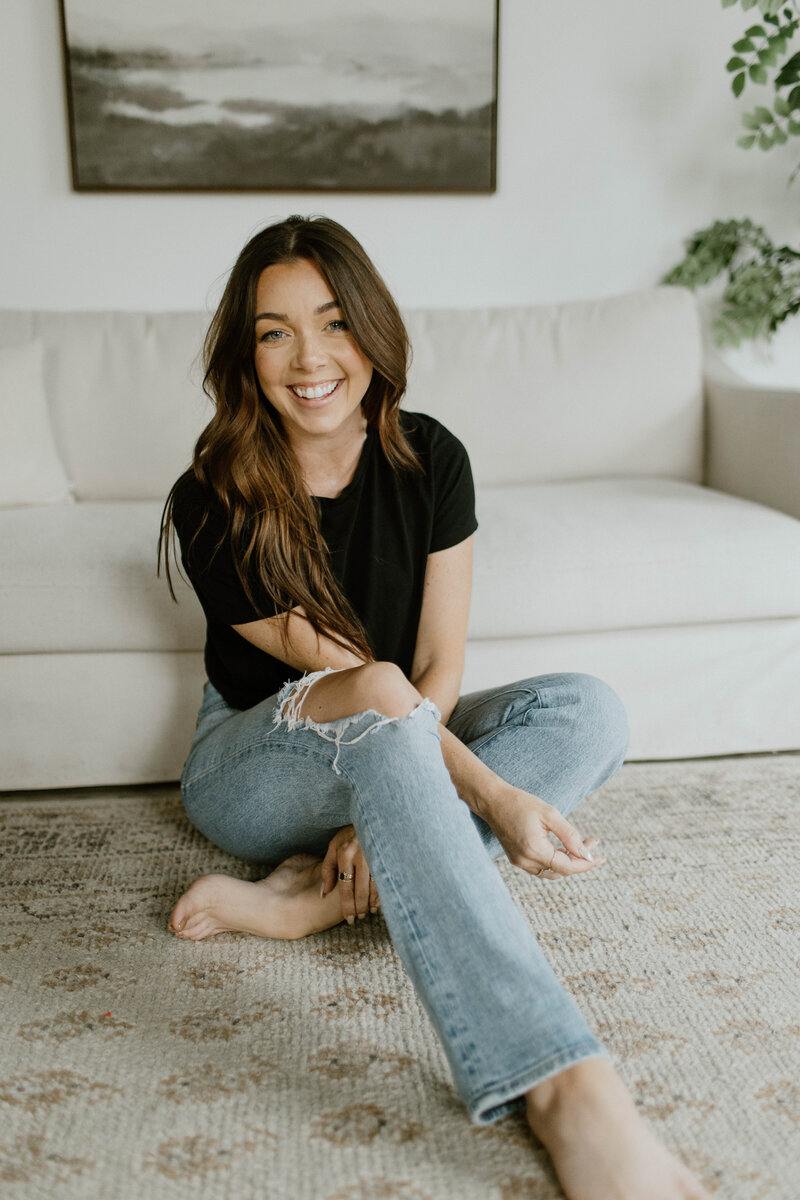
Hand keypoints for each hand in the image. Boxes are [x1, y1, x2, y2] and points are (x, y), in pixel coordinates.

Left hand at [320, 825, 380, 923]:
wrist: (373, 816)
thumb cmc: (350, 834)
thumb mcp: (334, 846)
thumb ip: (327, 869)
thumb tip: (324, 893)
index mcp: (345, 853)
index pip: (345, 887)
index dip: (347, 906)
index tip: (348, 919)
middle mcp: (360, 856)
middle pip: (360, 890)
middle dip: (359, 908)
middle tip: (358, 919)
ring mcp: (375, 856)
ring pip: (374, 887)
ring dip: (371, 903)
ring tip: (368, 912)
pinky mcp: (387, 857)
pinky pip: (385, 880)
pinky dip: (382, 894)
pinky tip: (379, 902)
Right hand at [484, 785, 605, 879]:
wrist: (492, 800)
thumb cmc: (521, 803)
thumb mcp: (550, 814)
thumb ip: (570, 835)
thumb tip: (586, 854)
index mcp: (534, 850)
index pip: (567, 866)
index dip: (586, 863)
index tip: (601, 857)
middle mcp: (525, 861)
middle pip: (561, 871)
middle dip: (580, 860)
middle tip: (592, 843)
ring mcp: (519, 862)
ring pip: (551, 872)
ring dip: (568, 862)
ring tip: (581, 846)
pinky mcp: (516, 859)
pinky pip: (541, 867)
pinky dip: (555, 861)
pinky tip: (563, 849)